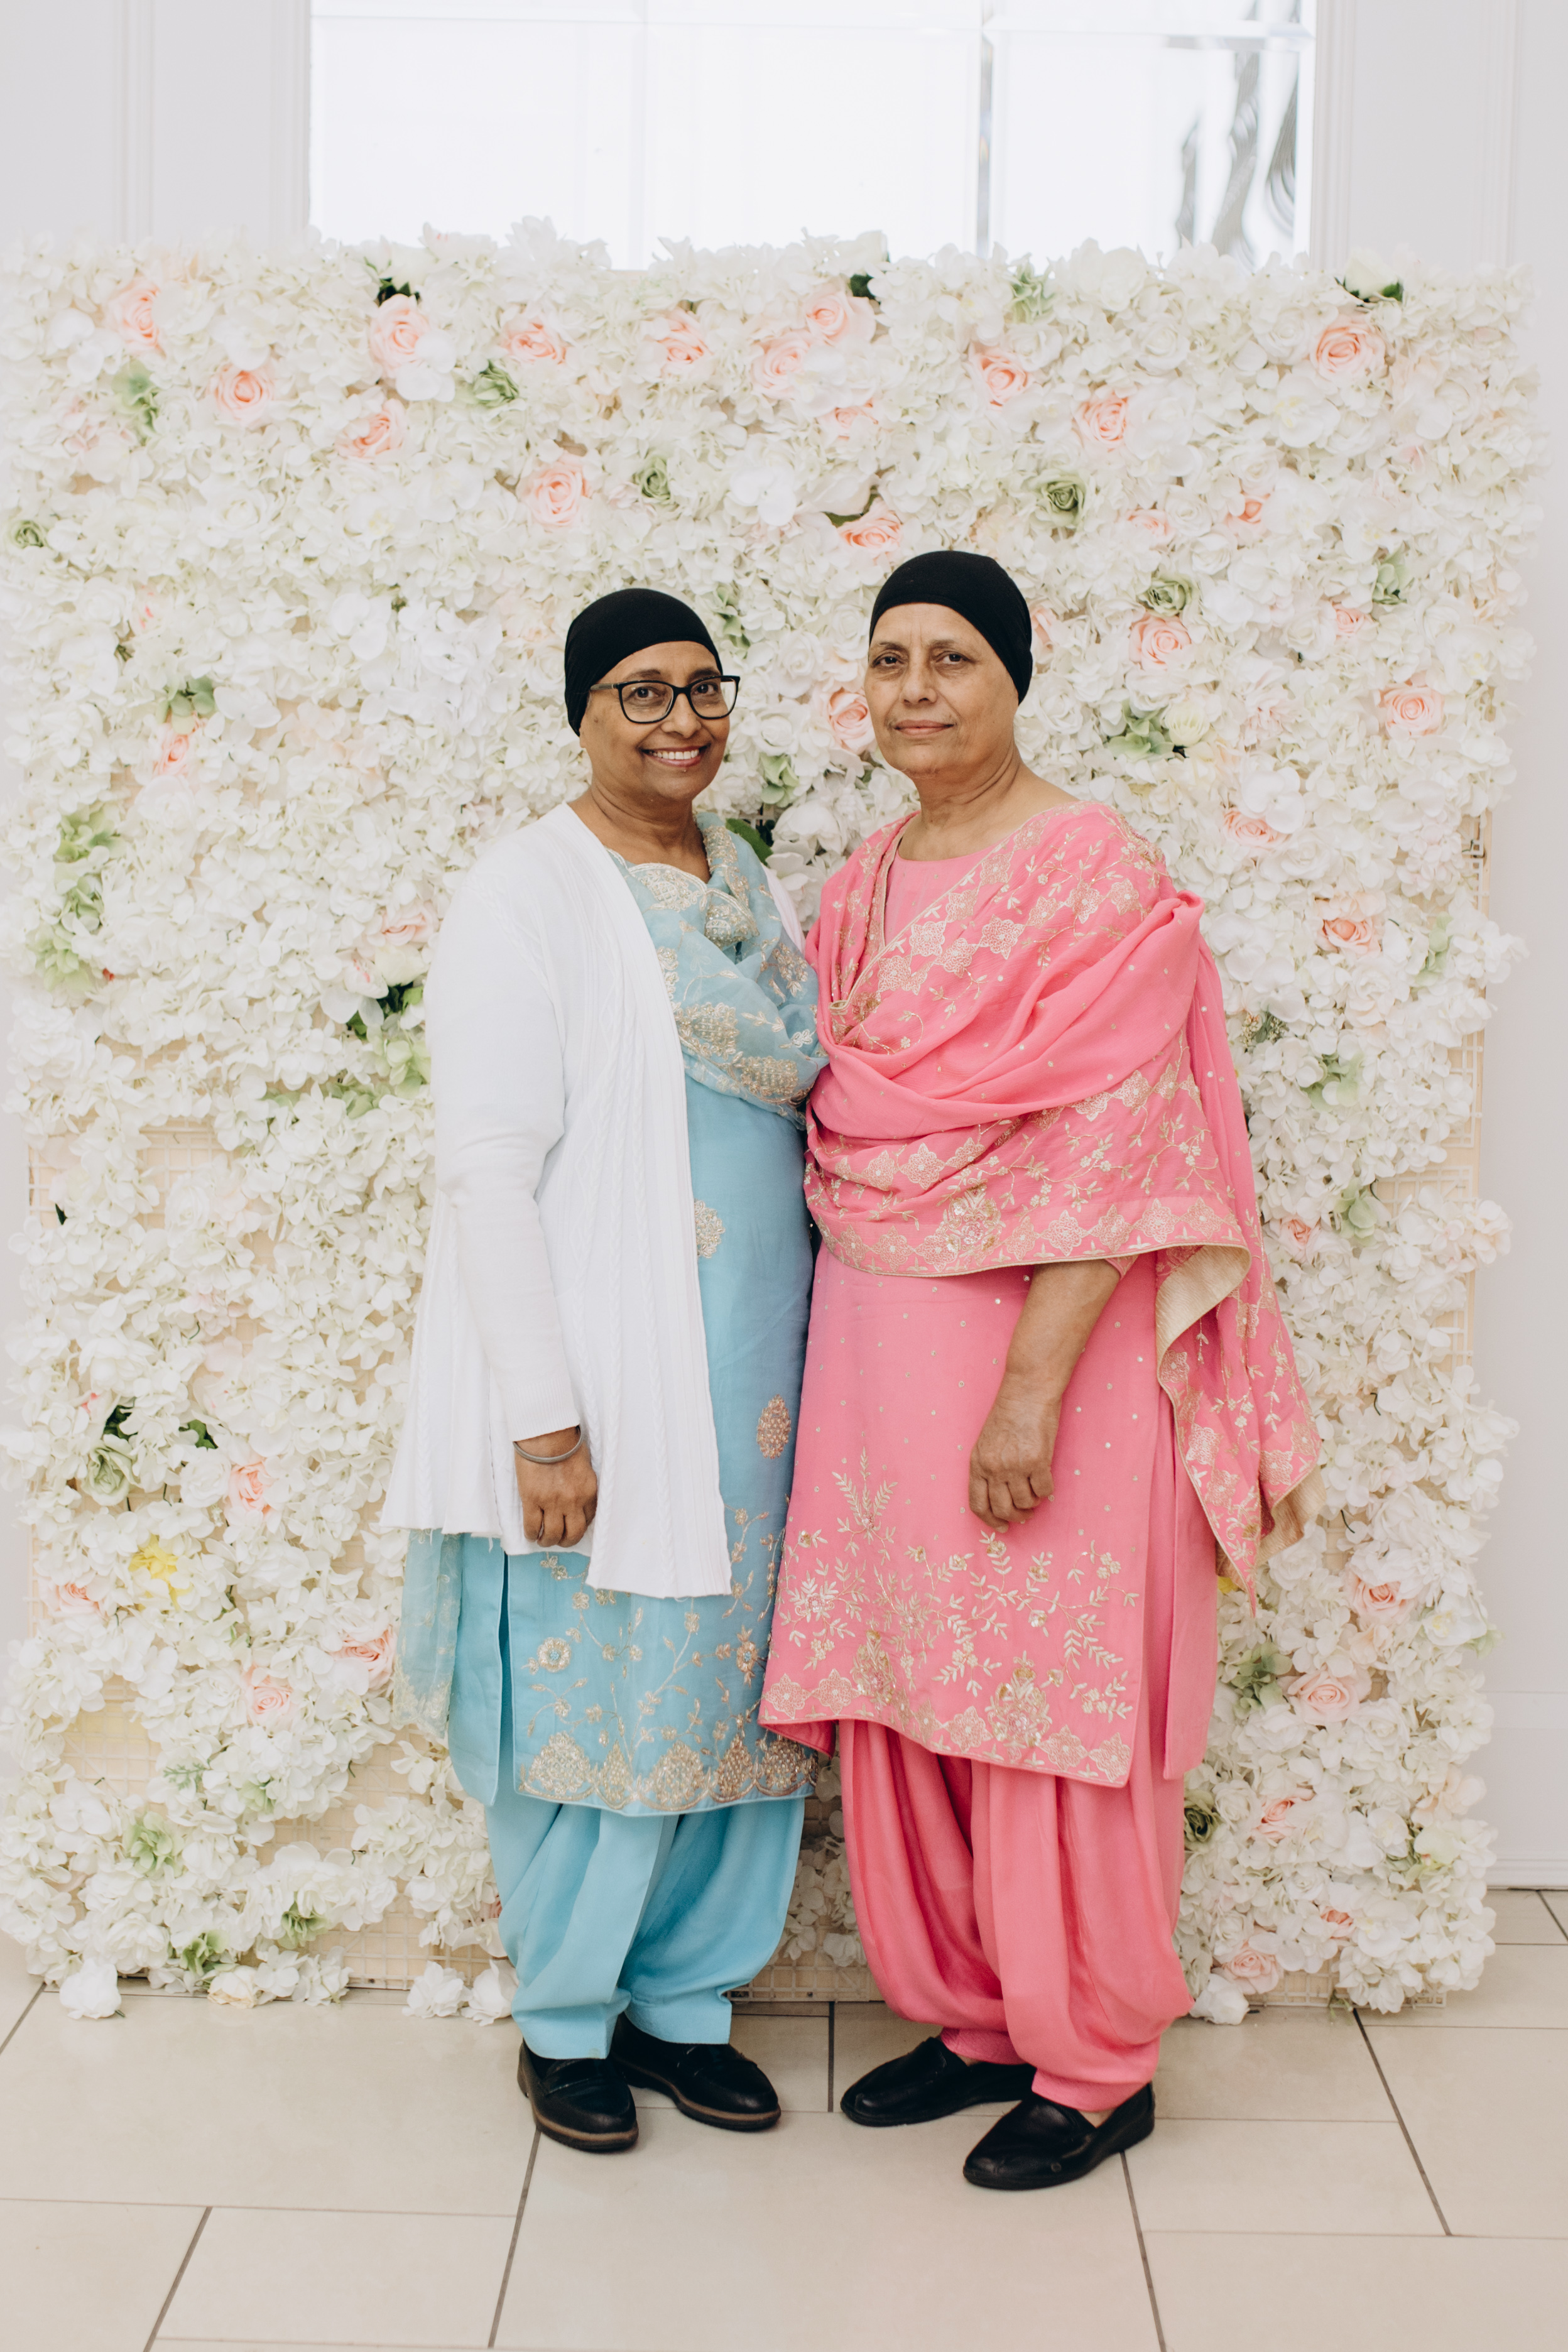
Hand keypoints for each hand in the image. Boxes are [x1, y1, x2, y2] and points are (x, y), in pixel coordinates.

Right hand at [513, 1426, 597, 1548]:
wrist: (545, 1432)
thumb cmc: (564, 1442)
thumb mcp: (583, 1466)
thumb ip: (581, 1484)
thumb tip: (576, 1497)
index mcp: (589, 1491)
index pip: (588, 1520)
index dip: (579, 1527)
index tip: (572, 1527)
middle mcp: (574, 1501)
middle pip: (573, 1534)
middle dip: (566, 1540)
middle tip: (559, 1539)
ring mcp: (552, 1502)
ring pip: (552, 1535)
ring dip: (547, 1540)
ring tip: (542, 1539)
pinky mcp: (533, 1500)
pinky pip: (533, 1526)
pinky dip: (531, 1534)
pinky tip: (531, 1533)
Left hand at [968, 1376, 1061, 1532]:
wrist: (1027, 1393)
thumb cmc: (1008, 1415)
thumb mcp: (987, 1443)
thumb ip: (988, 1468)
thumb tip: (1000, 1496)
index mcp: (977, 1463)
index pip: (978, 1504)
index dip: (991, 1520)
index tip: (1002, 1527)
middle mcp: (993, 1468)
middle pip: (1002, 1509)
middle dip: (1016, 1517)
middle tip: (1025, 1515)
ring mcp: (1015, 1465)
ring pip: (1025, 1503)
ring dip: (1033, 1503)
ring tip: (1036, 1493)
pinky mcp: (1037, 1461)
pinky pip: (1044, 1491)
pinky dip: (1047, 1492)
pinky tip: (1046, 1482)